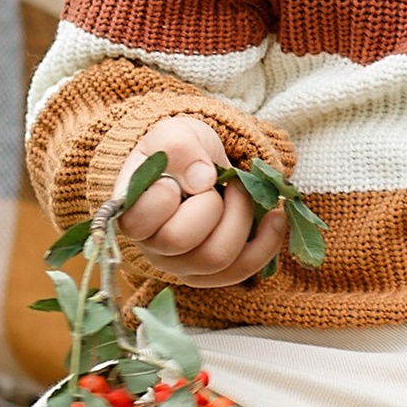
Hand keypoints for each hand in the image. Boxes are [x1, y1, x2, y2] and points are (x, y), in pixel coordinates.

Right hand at [110, 115, 285, 289]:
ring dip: (240, 217)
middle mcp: (152, 247)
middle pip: (181, 241)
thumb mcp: (173, 133)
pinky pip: (242, 270)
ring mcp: (182, 265)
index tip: (175, 177)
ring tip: (242, 190)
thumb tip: (202, 180)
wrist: (197, 165)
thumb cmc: (178, 151)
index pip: (137, 222)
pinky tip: (275, 217)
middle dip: (210, 202)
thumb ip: (179, 148)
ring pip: (216, 258)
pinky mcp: (213, 272)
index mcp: (131, 213)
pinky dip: (265, 243)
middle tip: (217, 179)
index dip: (164, 197)